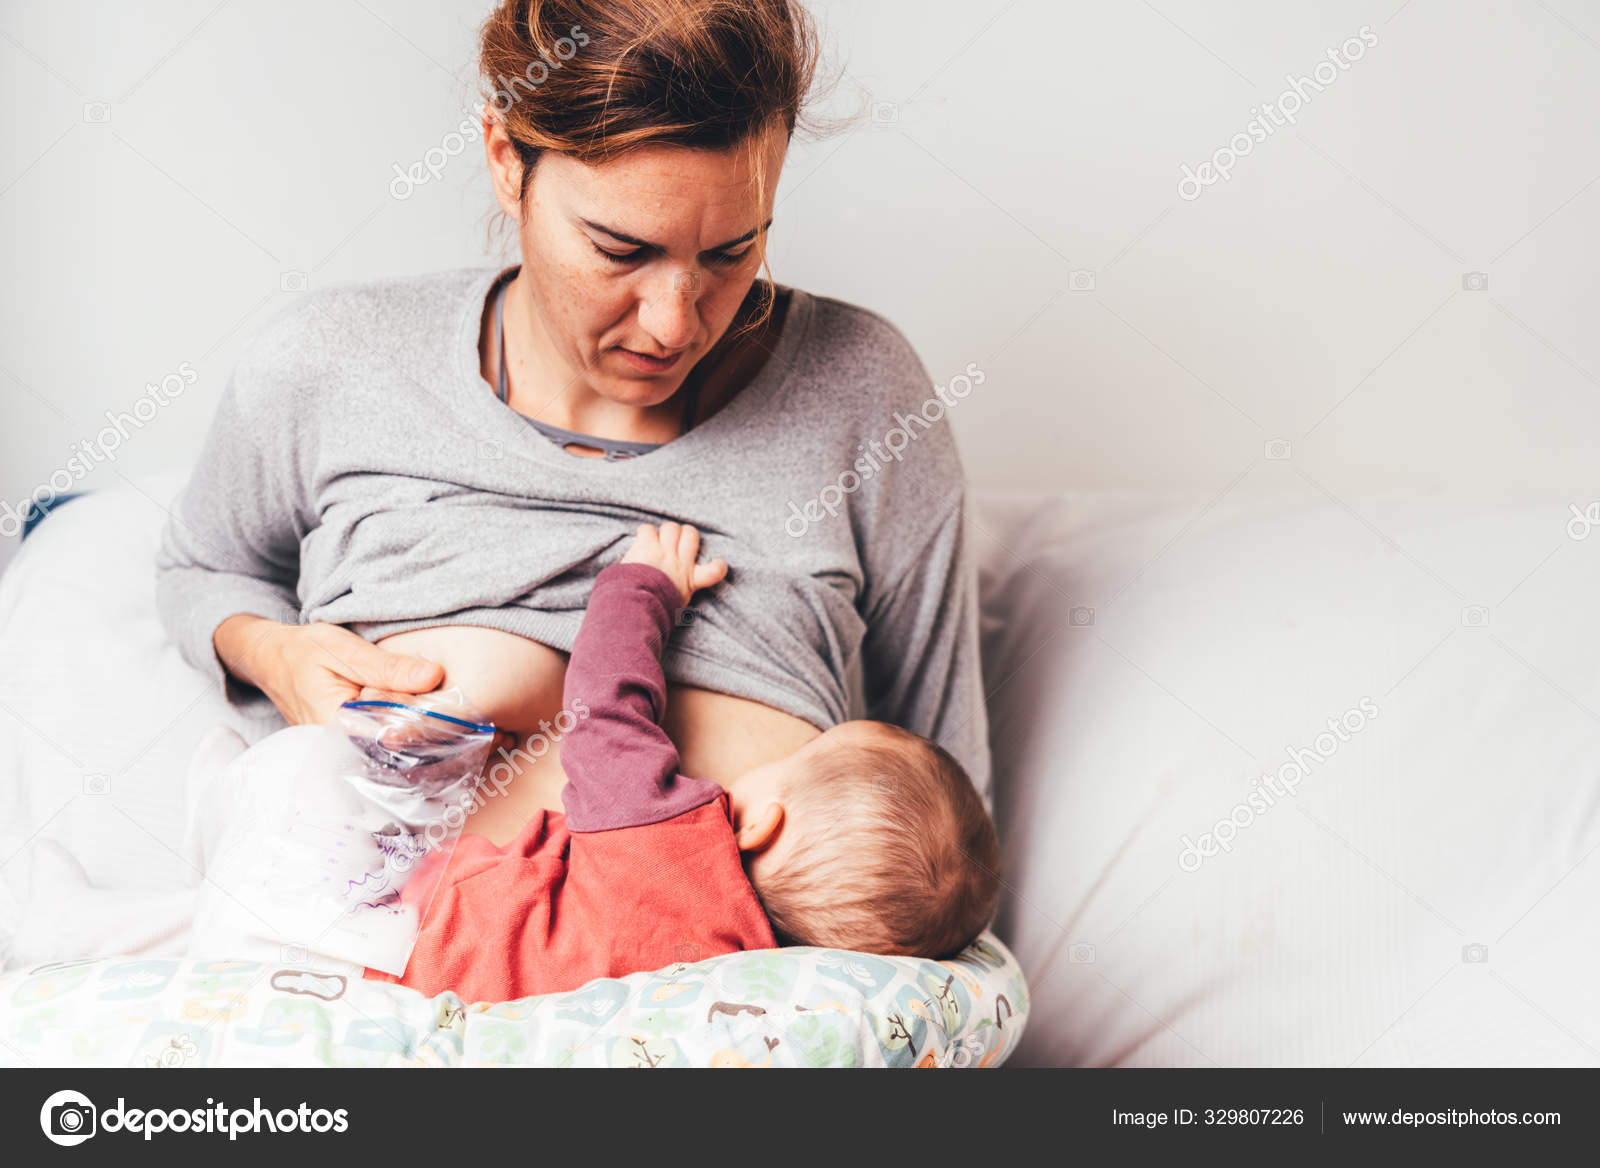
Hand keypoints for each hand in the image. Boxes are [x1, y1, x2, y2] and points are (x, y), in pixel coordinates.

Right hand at [214, 615, 445, 726]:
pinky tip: (413, 710)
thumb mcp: (345, 649)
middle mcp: (339, 747)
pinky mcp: (347, 742)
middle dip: (421, 726)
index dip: (422, 723)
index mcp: (337, 726)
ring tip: (432, 708)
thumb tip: (433, 676)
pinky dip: (398, 725)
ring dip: (412, 726)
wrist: (270, 658)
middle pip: (394, 744)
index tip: (446, 708)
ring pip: (390, 743)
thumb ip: (387, 667)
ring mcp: (342, 748)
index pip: (392, 736)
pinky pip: (380, 739)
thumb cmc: (303, 650)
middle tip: (446, 707)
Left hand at [621, 521, 727, 607]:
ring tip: (657, 541)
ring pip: (671, 528)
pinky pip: (648, 529)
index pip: (716, 571)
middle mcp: (680, 563)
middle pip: (691, 534)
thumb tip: (678, 605)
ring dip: (664, 532)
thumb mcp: (676, 606)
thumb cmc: (655, 609)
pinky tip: (642, 541)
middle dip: (683, 535)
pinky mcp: (646, 546)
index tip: (718, 566)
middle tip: (674, 543)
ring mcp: (663, 553)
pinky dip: (645, 533)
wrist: (637, 605)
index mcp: (690, 581)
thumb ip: (681, 596)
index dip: (719, 566)